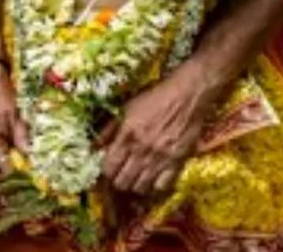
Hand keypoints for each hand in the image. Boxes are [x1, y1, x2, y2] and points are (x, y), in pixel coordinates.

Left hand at [98, 67, 213, 195]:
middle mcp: (141, 151)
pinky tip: (155, 177)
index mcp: (127, 137)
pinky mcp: (177, 160)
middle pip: (122, 182)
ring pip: (140, 187)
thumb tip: (94, 147)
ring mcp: (160, 158)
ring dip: (136, 184)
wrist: (188, 94)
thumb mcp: (127, 108)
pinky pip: (162, 186)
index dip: (107, 172)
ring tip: (138, 176)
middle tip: (124, 173)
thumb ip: (109, 129)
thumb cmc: (156, 98)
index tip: (111, 168)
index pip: (108, 169)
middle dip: (120, 180)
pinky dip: (156, 186)